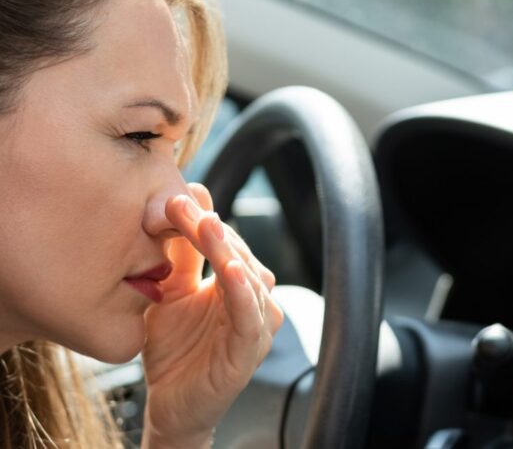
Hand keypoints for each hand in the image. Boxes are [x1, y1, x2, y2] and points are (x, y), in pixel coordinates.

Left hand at [140, 183, 283, 447]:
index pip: (225, 242)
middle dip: (211, 228)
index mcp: (237, 283)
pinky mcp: (250, 350)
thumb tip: (183, 198)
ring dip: (227, 250)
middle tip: (184, 205)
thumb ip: (179, 254)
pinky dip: (244, 292)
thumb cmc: (174, 349)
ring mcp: (256, 324)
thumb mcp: (171, 292)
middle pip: (238, 253)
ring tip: (206, 225)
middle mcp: (253, 299)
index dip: (202, 218)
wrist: (169, 403)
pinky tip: (233, 271)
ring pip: (248, 278)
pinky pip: (250, 318)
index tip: (177, 197)